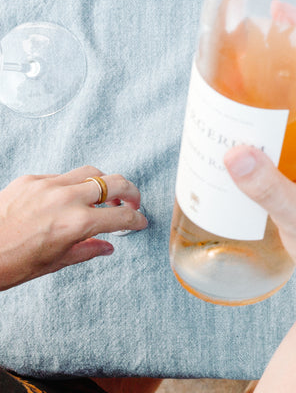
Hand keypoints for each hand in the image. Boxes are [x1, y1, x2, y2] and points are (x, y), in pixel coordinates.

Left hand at [0, 167, 147, 290]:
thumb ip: (86, 250)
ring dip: (103, 183)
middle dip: (131, 192)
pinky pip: (61, 175)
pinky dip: (72, 185)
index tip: (140, 222)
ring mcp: (47, 185)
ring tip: (102, 197)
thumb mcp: (53, 263)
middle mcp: (66, 199)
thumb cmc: (9, 264)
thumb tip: (106, 246)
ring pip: (90, 173)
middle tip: (132, 202)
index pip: (122, 216)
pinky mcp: (29, 180)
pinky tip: (67, 199)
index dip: (137, 219)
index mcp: (76, 224)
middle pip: (114, 182)